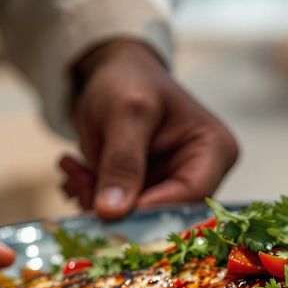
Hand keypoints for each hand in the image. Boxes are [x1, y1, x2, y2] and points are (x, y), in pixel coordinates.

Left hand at [60, 40, 238, 217]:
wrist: (112, 71)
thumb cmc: (129, 80)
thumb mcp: (126, 113)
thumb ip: (122, 161)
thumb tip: (111, 212)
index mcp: (215, 151)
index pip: (190, 196)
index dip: (150, 211)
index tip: (107, 213)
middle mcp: (201, 174)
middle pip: (163, 213)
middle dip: (116, 208)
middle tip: (77, 186)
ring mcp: (172, 186)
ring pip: (135, 216)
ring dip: (96, 201)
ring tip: (72, 170)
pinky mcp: (147, 192)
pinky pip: (120, 210)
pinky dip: (92, 196)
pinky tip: (75, 171)